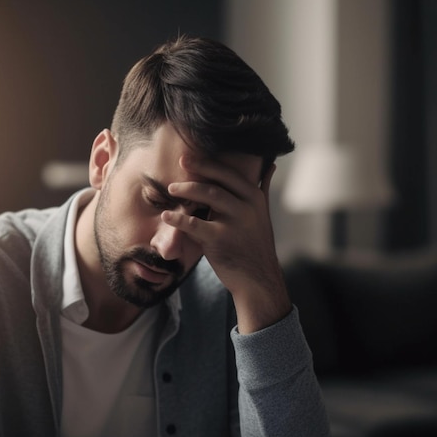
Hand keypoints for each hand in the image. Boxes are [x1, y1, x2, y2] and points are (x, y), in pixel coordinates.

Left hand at [164, 154, 290, 332]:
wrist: (258, 279)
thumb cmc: (255, 246)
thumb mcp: (264, 215)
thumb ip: (262, 190)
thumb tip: (270, 165)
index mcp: (255, 198)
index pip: (230, 174)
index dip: (210, 164)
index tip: (191, 157)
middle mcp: (247, 206)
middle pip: (218, 181)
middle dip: (197, 169)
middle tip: (180, 161)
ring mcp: (234, 222)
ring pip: (208, 195)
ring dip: (187, 190)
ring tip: (171, 188)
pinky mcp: (219, 239)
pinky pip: (194, 224)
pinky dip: (178, 219)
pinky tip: (166, 215)